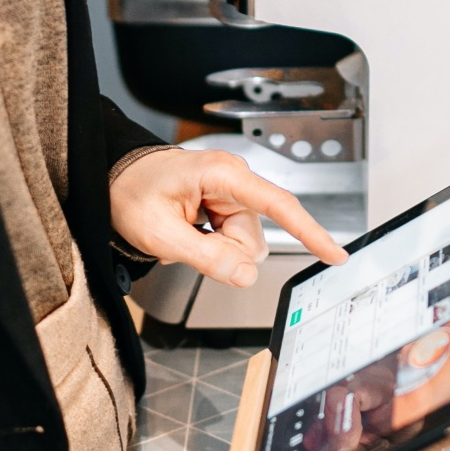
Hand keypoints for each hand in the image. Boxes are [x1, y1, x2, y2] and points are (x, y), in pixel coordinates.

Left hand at [109, 148, 347, 287]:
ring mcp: (233, 196)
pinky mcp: (228, 208)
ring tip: (183, 234)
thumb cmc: (132, 193)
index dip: (310, 232)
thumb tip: (246, 276)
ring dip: (215, 252)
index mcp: (222, 175)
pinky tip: (189, 233)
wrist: (115, 179)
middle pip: (253, 241)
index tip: (335, 254)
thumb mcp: (160, 234)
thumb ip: (206, 257)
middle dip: (224, 254)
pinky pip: (233, 243)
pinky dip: (212, 247)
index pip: (278, 206)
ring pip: (244, 247)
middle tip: (185, 242)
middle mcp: (235, 181)